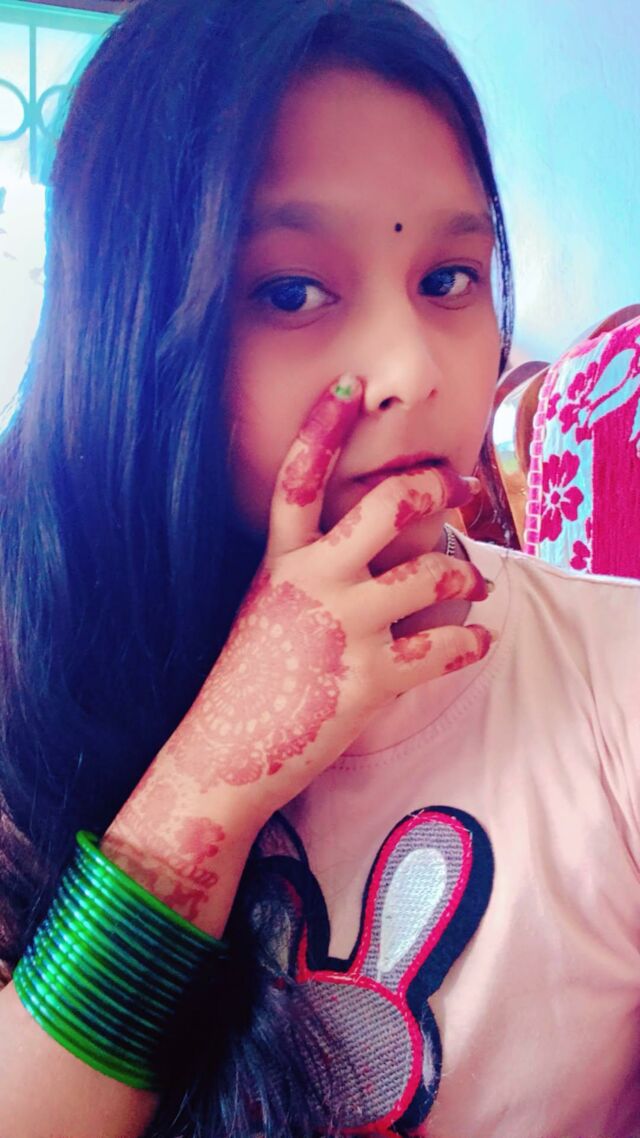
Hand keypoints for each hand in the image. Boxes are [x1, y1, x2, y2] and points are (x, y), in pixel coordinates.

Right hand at [160, 375, 493, 821]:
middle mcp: (315, 581)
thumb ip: (306, 570)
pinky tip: (482, 641)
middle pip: (387, 507)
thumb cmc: (246, 680)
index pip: (300, 477)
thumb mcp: (266, 606)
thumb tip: (361, 548)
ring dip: (463, 574)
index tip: (350, 388)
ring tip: (473, 583)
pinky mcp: (371, 679)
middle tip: (458, 486)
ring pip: (430, 575)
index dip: (324, 425)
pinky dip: (472, 644)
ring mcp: (345, 628)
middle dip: (434, 489)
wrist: (226, 751)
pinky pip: (442, 650)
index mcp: (282, 561)